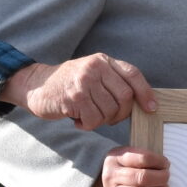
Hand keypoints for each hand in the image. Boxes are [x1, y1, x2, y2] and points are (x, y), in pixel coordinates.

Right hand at [8, 54, 159, 128]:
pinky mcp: (74, 98)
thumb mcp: (92, 73)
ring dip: (101, 121)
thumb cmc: (68, 84)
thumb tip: (140, 103)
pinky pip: (94, 120)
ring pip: (110, 111)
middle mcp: (95, 68)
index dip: (145, 93)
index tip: (151, 108)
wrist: (36, 85)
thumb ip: (112, 81)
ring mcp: (84, 82)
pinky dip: (88, 125)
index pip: (133, 74)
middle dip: (121, 114)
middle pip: (124, 97)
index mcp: (103, 61)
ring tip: (88, 116)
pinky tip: (78, 120)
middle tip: (108, 118)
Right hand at [99, 147, 170, 186]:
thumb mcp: (129, 154)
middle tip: (166, 178)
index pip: (143, 158)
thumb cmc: (124, 166)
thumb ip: (145, 158)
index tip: (166, 164)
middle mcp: (112, 175)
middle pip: (141, 178)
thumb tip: (165, 166)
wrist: (102, 178)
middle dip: (160, 178)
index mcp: (117, 158)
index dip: (159, 162)